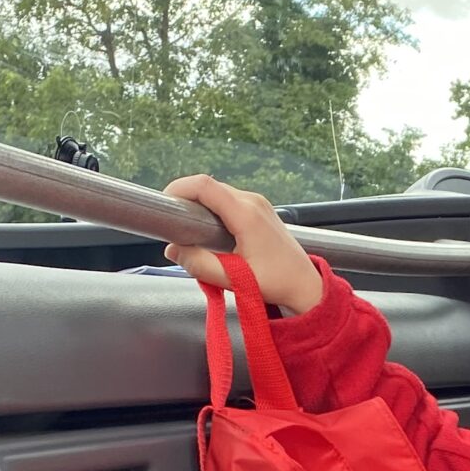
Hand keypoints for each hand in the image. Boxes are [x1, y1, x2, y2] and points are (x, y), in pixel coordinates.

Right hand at [162, 174, 323, 312]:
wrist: (305, 285)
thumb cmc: (276, 283)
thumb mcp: (233, 279)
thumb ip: (199, 264)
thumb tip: (173, 249)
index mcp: (246, 213)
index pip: (203, 185)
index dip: (178, 189)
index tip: (164, 205)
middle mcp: (252, 201)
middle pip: (209, 186)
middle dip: (186, 200)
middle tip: (174, 224)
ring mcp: (258, 203)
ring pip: (218, 193)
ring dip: (200, 206)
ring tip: (190, 230)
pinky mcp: (260, 209)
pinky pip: (229, 200)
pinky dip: (214, 210)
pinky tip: (210, 232)